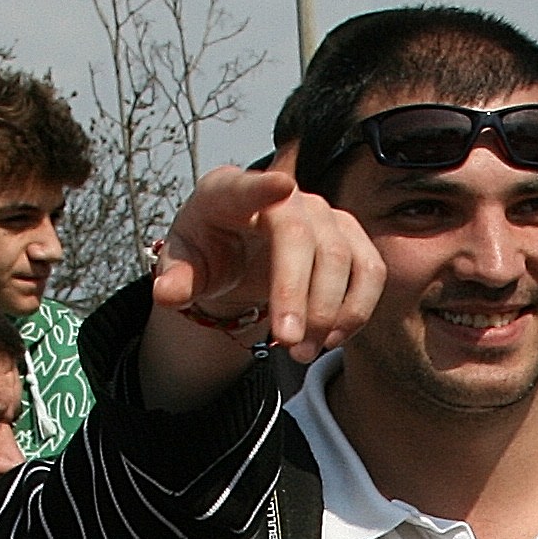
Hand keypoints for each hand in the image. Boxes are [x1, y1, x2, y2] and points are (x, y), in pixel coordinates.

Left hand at [145, 161, 383, 378]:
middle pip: (302, 237)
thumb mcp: (183, 266)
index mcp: (228, 194)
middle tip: (287, 342)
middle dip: (300, 294)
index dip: (264, 186)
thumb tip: (167, 293)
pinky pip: (369, 272)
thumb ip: (175, 278)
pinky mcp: (350, 237)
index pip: (246, 187)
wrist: (237, 257)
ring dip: (328, 313)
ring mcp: (322, 213)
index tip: (282, 186)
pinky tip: (329, 340)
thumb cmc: (208, 254)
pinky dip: (355, 312)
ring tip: (300, 352)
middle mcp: (283, 195)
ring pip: (343, 258)